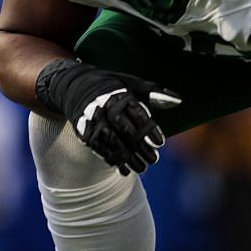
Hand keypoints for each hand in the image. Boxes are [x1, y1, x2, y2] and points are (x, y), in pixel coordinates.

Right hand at [35, 58, 181, 175]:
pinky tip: (123, 168)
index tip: (160, 143)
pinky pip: (98, 148)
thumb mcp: (129, 82)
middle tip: (154, 159)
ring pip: (113, 142)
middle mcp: (105, 106)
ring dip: (128, 157)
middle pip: (125, 130)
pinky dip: (111, 159)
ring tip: (142, 168)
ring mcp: (93, 119)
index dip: (149, 130)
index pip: (137, 114)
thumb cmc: (108, 84)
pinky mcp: (84, 130)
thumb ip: (152, 92)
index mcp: (118, 94)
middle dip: (140, 147)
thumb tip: (179, 100)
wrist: (72, 85)